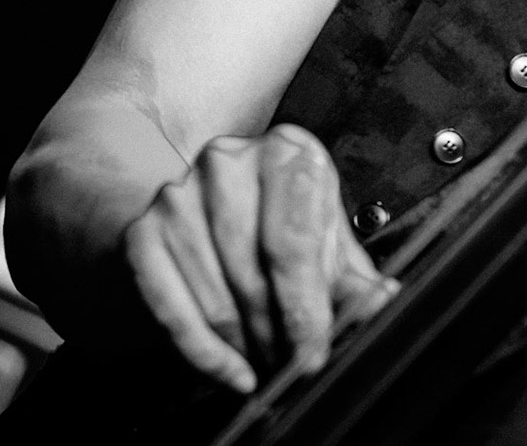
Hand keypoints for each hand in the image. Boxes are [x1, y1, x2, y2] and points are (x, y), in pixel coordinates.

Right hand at [120, 123, 397, 392]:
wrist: (198, 193)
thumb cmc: (275, 215)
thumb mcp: (322, 234)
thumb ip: (352, 272)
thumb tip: (384, 302)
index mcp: (286, 153)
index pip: (294, 242)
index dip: (306, 307)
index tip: (315, 353)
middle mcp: (227, 164)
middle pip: (254, 276)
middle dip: (278, 334)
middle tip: (295, 367)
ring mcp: (178, 197)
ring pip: (217, 299)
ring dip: (247, 347)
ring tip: (269, 364)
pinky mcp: (142, 233)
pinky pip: (172, 310)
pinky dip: (205, 353)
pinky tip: (232, 373)